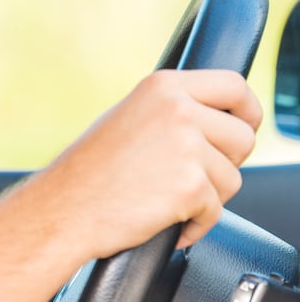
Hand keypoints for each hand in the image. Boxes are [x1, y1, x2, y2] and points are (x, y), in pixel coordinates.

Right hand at [32, 69, 260, 258]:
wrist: (64, 206)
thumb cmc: (90, 169)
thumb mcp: (131, 116)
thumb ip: (175, 109)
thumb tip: (221, 118)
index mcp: (162, 87)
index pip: (234, 86)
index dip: (246, 110)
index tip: (241, 126)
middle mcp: (177, 110)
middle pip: (243, 137)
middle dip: (225, 162)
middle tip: (187, 173)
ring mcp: (186, 147)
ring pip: (233, 178)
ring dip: (207, 195)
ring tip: (165, 195)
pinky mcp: (191, 186)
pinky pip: (216, 211)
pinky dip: (194, 223)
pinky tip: (162, 216)